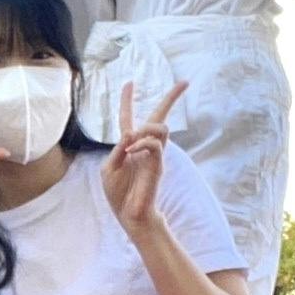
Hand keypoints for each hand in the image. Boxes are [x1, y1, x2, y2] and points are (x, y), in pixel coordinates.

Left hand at [102, 81, 187, 235]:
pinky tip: (131, 151)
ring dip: (145, 129)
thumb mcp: (109, 168)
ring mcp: (153, 153)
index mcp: (128, 144)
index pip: (129, 117)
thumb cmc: (118, 192)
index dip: (128, 100)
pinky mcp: (158, 163)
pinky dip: (142, 143)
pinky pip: (154, 144)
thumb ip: (117, 150)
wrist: (129, 212)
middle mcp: (144, 145)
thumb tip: (130, 133)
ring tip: (131, 144)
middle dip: (172, 97)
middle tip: (185, 82)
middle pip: (159, 115)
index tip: (130, 82)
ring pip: (160, 126)